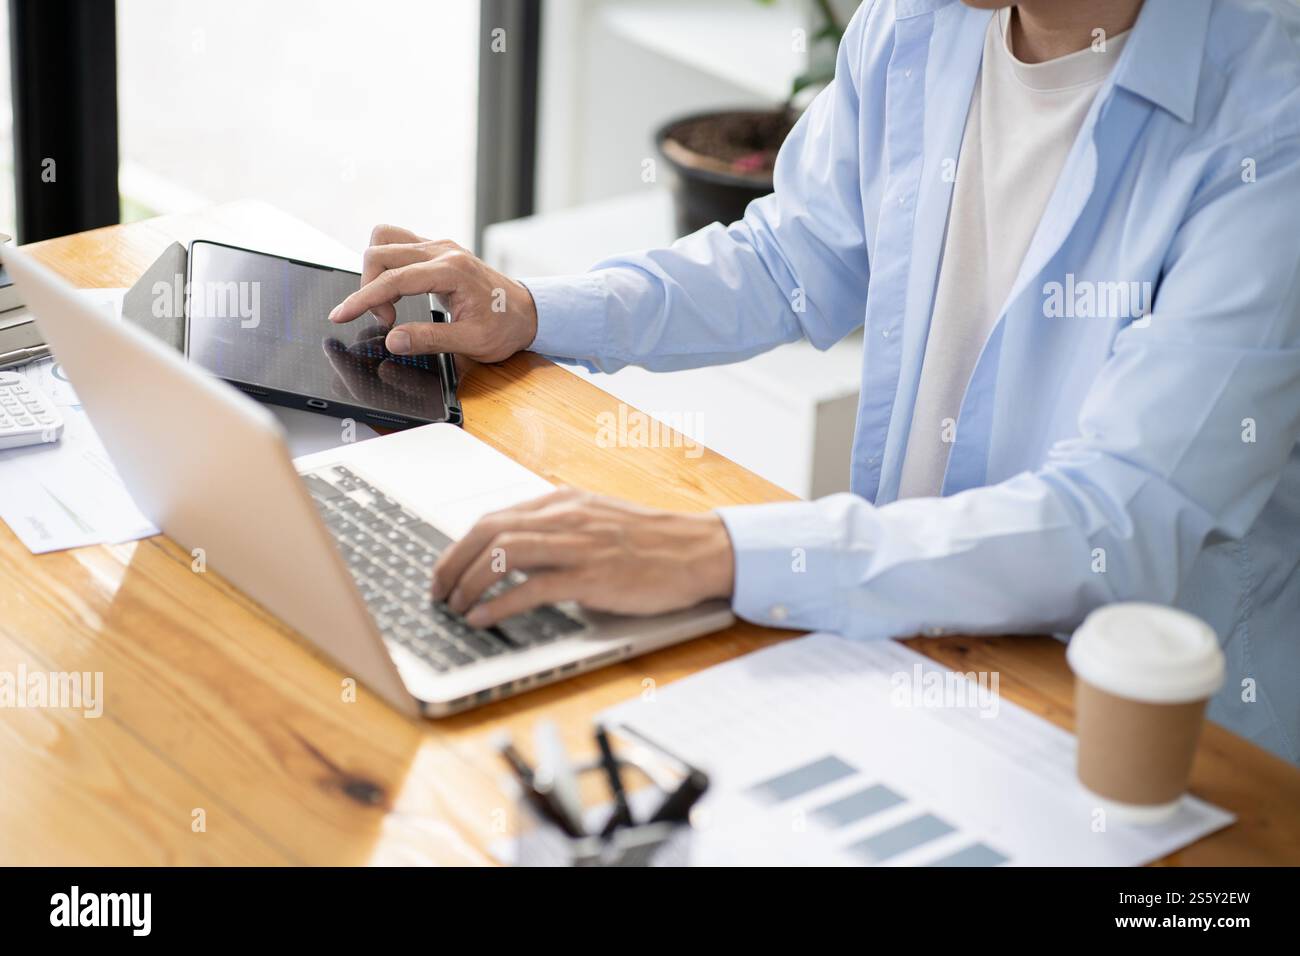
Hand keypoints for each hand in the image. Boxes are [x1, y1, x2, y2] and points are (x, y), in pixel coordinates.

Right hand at [328, 224, 538, 361]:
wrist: (527, 312)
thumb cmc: (504, 326)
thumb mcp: (471, 342)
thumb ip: (430, 340)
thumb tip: (393, 341)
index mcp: (452, 270)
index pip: (394, 279)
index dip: (363, 299)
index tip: (340, 315)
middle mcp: (443, 250)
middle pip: (381, 251)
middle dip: (370, 289)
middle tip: (387, 322)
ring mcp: (439, 246)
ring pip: (386, 239)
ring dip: (376, 271)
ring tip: (390, 306)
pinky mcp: (436, 250)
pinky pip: (398, 245)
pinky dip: (388, 267)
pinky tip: (398, 293)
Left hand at [430, 488, 735, 627]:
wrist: (699, 550)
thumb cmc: (653, 542)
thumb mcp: (598, 521)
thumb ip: (559, 530)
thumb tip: (518, 554)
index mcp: (564, 502)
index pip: (495, 516)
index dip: (460, 545)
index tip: (445, 569)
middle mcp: (566, 517)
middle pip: (488, 530)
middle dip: (452, 562)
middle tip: (437, 590)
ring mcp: (578, 545)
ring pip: (502, 553)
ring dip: (468, 582)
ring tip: (455, 606)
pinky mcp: (592, 576)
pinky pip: (531, 588)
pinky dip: (498, 604)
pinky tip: (483, 618)